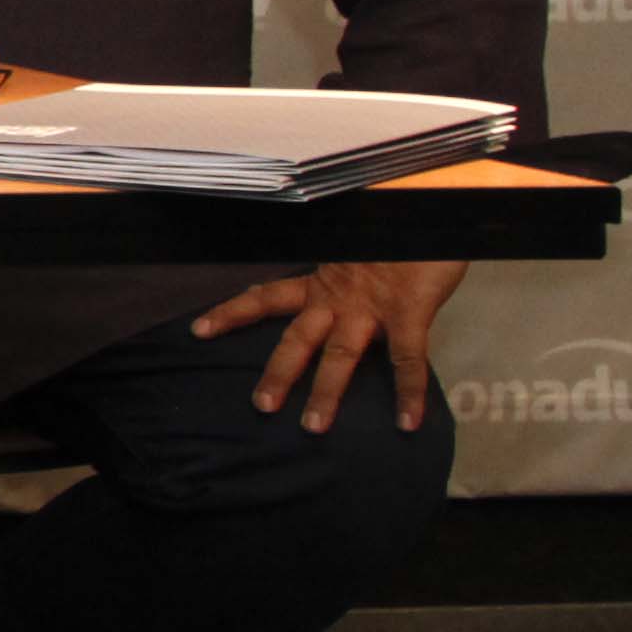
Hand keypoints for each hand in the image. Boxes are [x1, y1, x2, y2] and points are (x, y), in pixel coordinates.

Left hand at [192, 258, 466, 434]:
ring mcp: (372, 306)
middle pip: (297, 338)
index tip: (199, 330)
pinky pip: (407, 358)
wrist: (432, 203)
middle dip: (278, 373)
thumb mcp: (362, 252)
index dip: (233, 313)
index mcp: (324, 281)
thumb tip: (339, 298)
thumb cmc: (398, 231)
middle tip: (260, 407)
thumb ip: (348, 278)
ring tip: (314, 427)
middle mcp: (339, 297)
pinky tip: (409, 422)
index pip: (267, 297)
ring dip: (327, 392)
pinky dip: (409, 391)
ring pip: (340, 354)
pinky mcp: (408, 311)